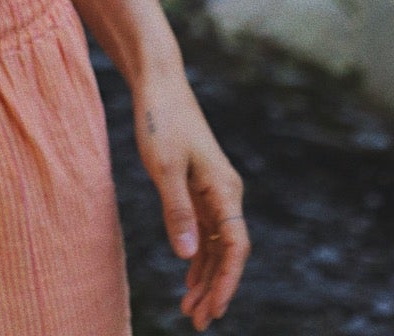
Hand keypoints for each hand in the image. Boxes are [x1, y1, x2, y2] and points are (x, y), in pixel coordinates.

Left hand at [133, 63, 249, 330]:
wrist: (158, 82)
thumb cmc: (160, 119)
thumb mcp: (163, 167)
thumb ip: (177, 211)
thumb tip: (189, 256)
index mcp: (224, 188)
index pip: (235, 246)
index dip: (228, 282)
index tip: (215, 310)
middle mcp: (225, 191)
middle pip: (228, 251)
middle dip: (216, 288)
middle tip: (198, 321)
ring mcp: (213, 188)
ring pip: (217, 243)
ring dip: (206, 276)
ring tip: (191, 309)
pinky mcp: (199, 184)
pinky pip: (205, 229)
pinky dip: (199, 255)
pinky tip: (188, 277)